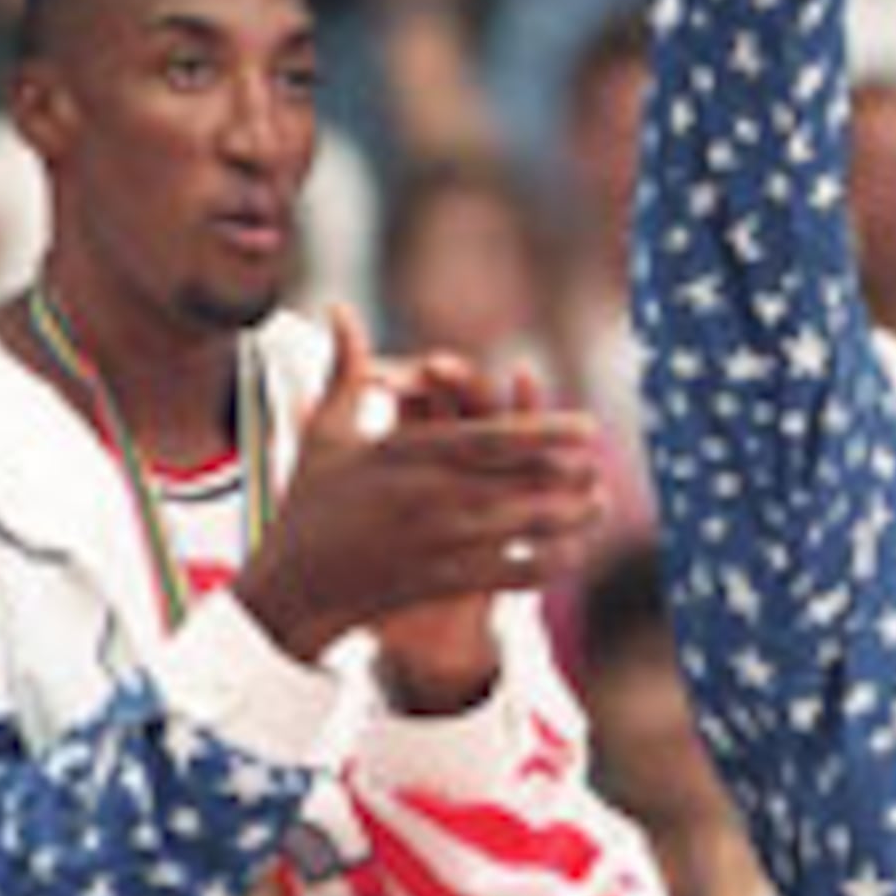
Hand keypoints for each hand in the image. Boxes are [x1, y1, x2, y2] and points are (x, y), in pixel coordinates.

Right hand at [237, 309, 606, 665]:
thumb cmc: (309, 503)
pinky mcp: (445, 580)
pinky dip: (549, 563)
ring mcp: (442, 541)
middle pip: (522, 479)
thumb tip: (338, 309)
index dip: (545, 430)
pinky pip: (513, 572)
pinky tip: (573, 555)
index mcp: (407, 453)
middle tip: (601, 466)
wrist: (294, 586)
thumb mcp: (324, 433)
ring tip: (600, 506)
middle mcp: (431, 494)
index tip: (587, 426)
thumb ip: (344, 371)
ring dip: (571, 517)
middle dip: (570, 474)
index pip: (490, 436)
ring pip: (526, 526)